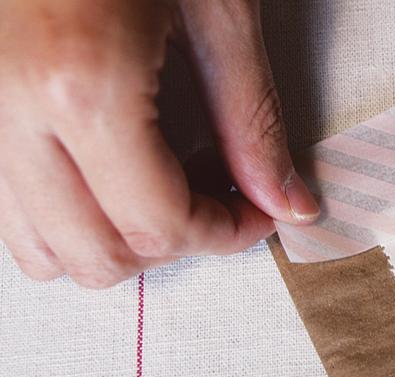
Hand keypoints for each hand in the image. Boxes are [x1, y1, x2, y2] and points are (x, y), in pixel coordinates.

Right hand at [0, 0, 319, 287]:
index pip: (158, 224)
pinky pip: (9, 210)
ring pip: (38, 249)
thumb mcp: (219, 12)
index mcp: (80, 86)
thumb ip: (251, 120)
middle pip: (95, 256)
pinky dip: (67, 217)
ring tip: (164, 190)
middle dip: (171, 246)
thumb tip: (288, 201)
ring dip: (114, 243)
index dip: (222, 233)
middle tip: (217, 203)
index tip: (256, 215)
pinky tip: (113, 174)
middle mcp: (10, 110)